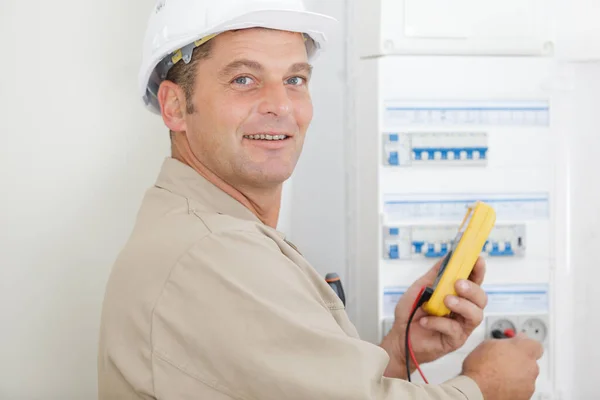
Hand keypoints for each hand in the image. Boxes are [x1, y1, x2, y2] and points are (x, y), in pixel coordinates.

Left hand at [380, 257, 486, 377]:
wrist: (399, 334)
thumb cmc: (411, 311)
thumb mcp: (421, 287)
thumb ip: (436, 273)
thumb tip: (448, 256)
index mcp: (458, 294)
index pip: (474, 281)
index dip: (478, 270)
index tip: (477, 260)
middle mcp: (463, 309)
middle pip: (481, 298)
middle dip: (472, 289)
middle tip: (458, 284)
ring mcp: (461, 325)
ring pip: (475, 315)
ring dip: (462, 305)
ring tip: (445, 301)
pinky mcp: (454, 340)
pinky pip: (454, 329)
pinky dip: (438, 322)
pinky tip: (425, 320)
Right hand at [462, 333, 543, 399]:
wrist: (478, 390)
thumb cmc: (480, 369)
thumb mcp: (488, 344)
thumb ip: (505, 342)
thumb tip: (507, 343)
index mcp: (524, 350)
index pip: (535, 345)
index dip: (524, 345)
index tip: (517, 344)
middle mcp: (530, 367)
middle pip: (530, 361)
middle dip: (519, 360)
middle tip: (503, 360)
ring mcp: (529, 383)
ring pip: (526, 376)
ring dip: (516, 374)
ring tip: (498, 374)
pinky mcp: (525, 396)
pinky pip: (521, 388)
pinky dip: (513, 386)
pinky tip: (499, 384)